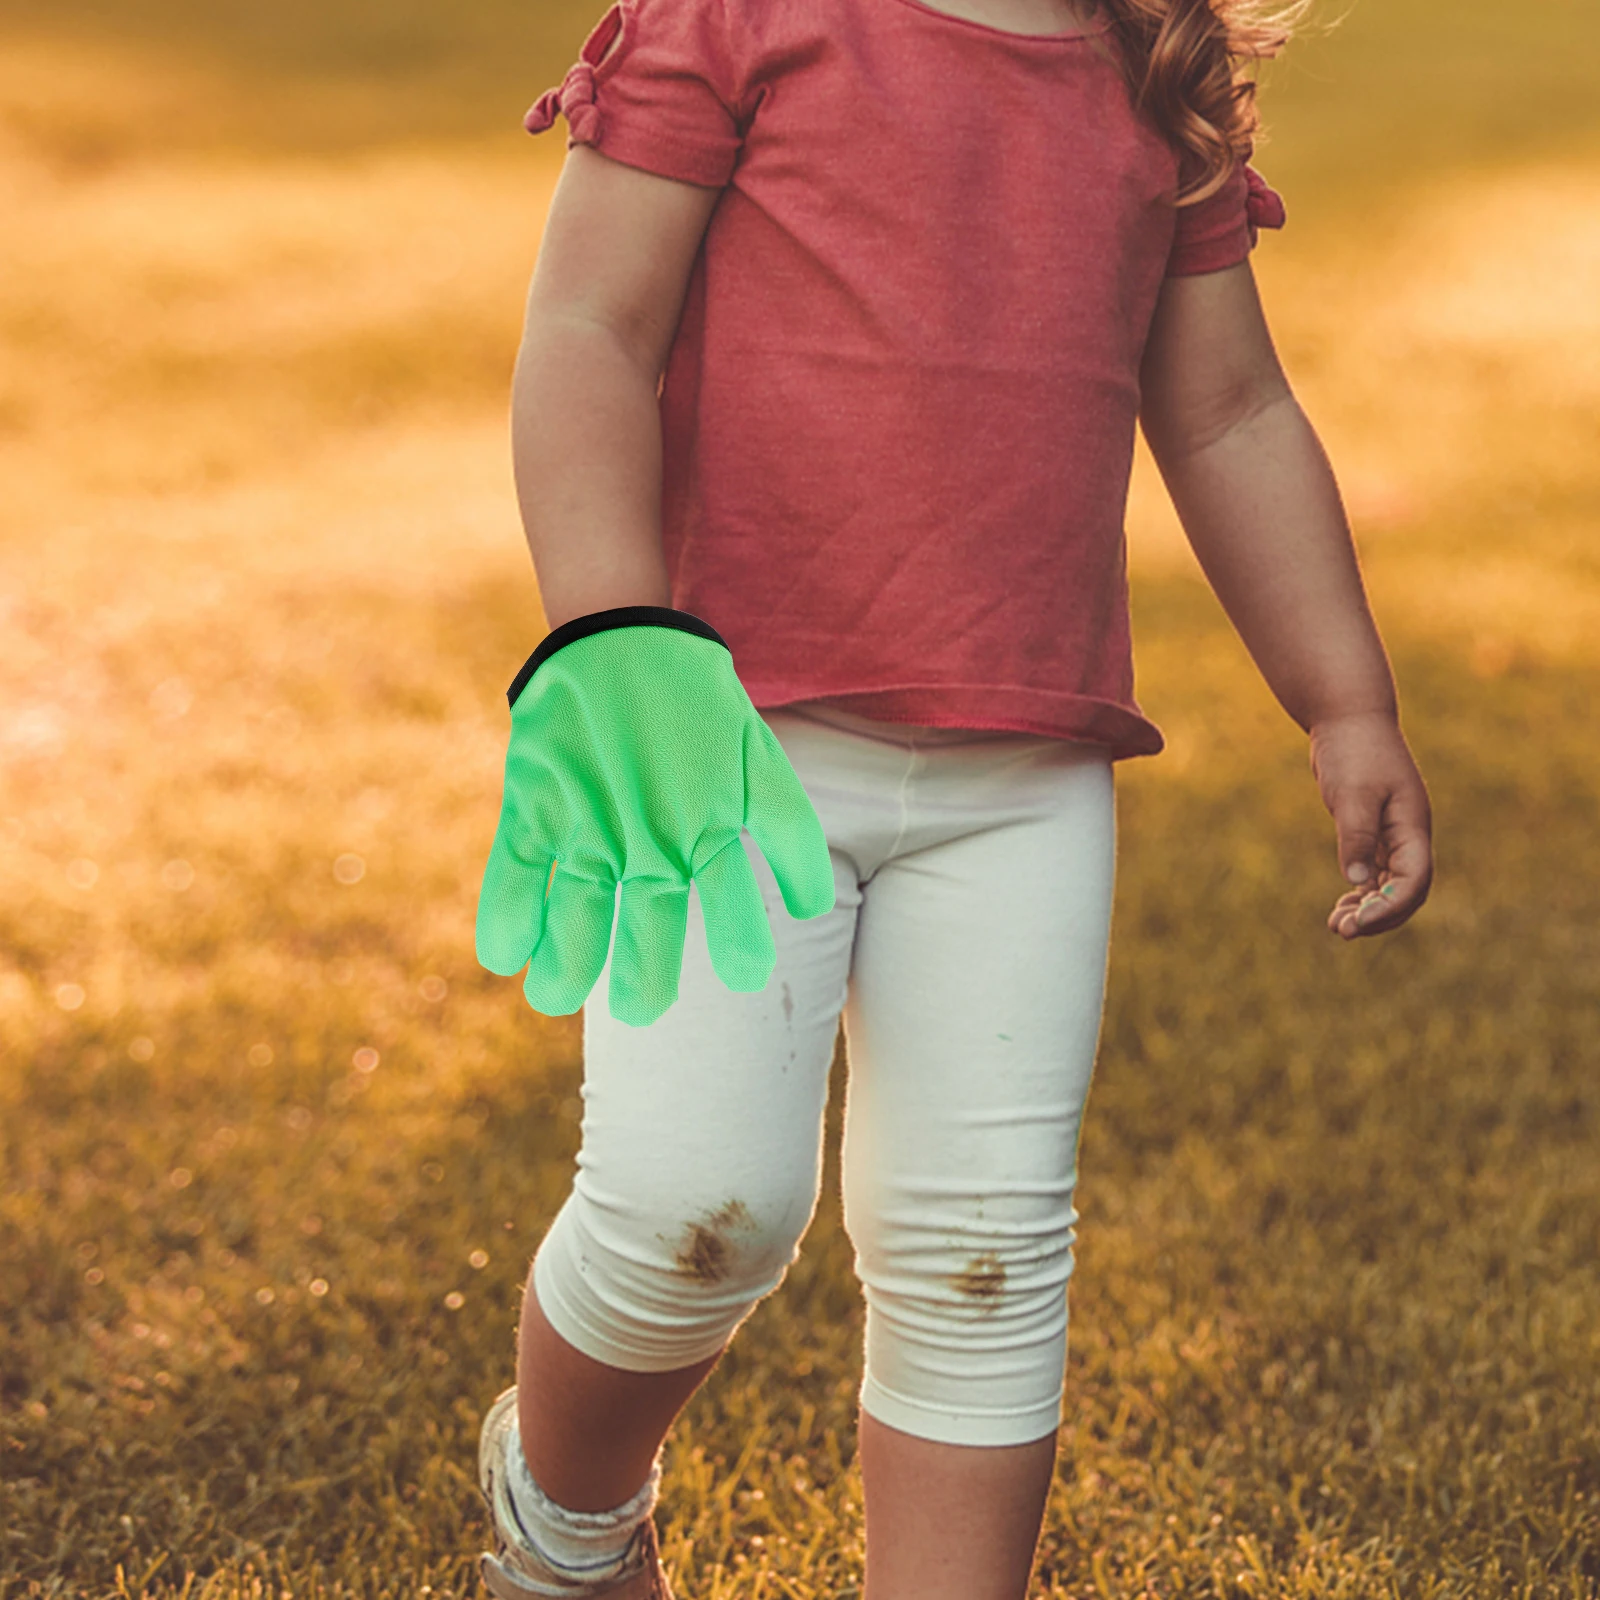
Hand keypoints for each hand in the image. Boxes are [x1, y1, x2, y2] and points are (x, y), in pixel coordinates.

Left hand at [1309, 710, 1432, 940]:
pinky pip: (1376, 872)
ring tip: (1336, 926)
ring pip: (1390, 885)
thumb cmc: (1354, 751)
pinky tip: (1342, 904)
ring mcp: (1393, 833)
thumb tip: (1359, 881)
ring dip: (1368, 909)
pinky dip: (1361, 891)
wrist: (1348, 719)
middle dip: (1379, 916)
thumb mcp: (1353, 793)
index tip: (1357, 923)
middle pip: (1406, 892)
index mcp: (1413, 826)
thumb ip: (1357, 836)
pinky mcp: (1374, 830)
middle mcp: (1408, 834)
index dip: (1390, 908)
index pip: (1414, 881)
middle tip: (1342, 931)